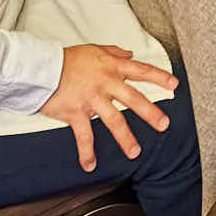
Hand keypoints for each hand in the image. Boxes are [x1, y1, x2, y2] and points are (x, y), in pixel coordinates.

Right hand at [38, 43, 177, 172]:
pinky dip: (86, 152)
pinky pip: (84, 136)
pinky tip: (90, 165)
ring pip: (113, 120)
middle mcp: (105, 83)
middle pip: (133, 99)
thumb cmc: (66, 59)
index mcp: (111, 67)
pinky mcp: (76, 113)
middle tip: (164, 124)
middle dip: (150, 113)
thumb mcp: (94, 50)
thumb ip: (114, 52)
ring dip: (125, 138)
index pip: (141, 71)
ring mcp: (91, 100)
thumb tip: (130, 54)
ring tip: (134, 152)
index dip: (159, 77)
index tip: (174, 85)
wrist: (41, 68)